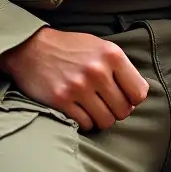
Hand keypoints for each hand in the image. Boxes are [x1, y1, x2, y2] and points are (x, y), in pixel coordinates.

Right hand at [0, 27, 148, 130]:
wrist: (31, 47)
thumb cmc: (70, 48)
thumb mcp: (99, 46)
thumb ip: (119, 67)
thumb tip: (138, 95)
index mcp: (111, 55)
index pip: (139, 93)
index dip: (133, 99)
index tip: (123, 96)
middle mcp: (97, 70)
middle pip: (124, 111)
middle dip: (117, 110)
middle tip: (105, 102)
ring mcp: (79, 87)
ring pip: (106, 121)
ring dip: (101, 117)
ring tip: (92, 106)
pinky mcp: (62, 101)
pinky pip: (86, 125)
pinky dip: (84, 121)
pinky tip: (78, 108)